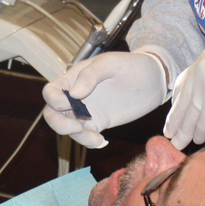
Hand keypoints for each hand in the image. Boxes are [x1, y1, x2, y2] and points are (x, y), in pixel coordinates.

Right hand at [41, 51, 169, 147]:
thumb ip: (90, 75)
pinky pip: (86, 135)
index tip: (68, 103)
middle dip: (59, 124)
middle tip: (78, 128)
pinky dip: (89, 141)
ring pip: (68, 128)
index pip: (51, 92)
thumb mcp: (110, 63)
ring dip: (77, 136)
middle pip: (53, 113)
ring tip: (96, 137)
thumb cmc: (130, 65)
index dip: (53, 100)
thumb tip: (74, 94)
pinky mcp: (99, 122)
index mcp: (73, 78)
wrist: (154, 79)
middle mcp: (75, 96)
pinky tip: (102, 141)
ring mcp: (87, 110)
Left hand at [163, 47, 204, 148]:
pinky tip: (199, 140)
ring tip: (178, 143)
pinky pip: (203, 124)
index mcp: (204, 59)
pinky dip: (200, 134)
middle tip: (169, 134)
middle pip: (184, 101)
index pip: (183, 83)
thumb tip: (198, 104)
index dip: (177, 102)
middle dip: (176, 120)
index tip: (174, 115)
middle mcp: (201, 70)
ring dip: (184, 132)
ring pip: (191, 116)